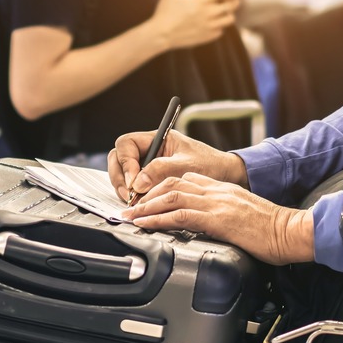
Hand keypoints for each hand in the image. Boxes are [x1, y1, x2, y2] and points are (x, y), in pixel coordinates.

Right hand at [107, 130, 247, 201]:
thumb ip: (161, 170)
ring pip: (123, 172)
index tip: (133, 181)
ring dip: (123, 187)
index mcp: (157, 138)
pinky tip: (140, 204)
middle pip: (118, 158)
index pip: (127, 144)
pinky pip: (132, 185)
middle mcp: (149, 150)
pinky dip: (132, 194)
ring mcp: (148, 165)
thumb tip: (138, 183)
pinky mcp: (150, 179)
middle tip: (128, 195)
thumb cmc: (210, 164)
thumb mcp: (186, 166)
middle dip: (119, 177)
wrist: (224, 175)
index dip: (126, 162)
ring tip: (134, 202)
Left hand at [121, 172, 314, 264]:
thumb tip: (206, 224)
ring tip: (130, 216)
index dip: (160, 187)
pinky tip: (146, 224)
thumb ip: (222, 213)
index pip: (183, 179)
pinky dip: (158, 219)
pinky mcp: (218, 219)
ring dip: (146, 207)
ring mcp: (216, 203)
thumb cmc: (272, 228)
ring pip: (171, 197)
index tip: (146, 198)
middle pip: (172, 183)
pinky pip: (181, 215)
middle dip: (147, 194)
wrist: (291, 231)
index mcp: (222, 188)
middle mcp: (216, 191)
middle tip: (130, 207)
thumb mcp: (243, 214)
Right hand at [148, 0, 252, 50]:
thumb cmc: (165, 10)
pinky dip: (218, 24)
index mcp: (201, 0)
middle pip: (232, 4)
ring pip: (230, 18)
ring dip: (227, 12)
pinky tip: (209, 22)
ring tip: (218, 10)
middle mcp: (208, 14)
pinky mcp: (208, 37)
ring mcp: (209, 27)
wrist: (160, 35)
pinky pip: (221, 29)